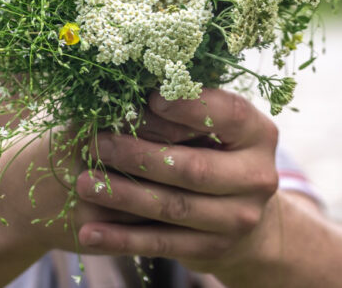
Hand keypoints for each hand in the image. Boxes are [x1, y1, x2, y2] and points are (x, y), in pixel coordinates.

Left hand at [72, 88, 280, 274]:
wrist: (238, 211)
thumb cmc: (211, 148)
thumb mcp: (209, 122)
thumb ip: (180, 108)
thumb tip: (128, 91)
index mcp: (257, 133)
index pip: (228, 115)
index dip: (188, 107)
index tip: (148, 98)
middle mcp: (257, 177)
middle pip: (193, 168)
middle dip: (139, 156)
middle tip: (96, 145)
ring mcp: (238, 219)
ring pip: (174, 207)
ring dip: (123, 196)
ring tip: (83, 184)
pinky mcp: (212, 249)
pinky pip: (161, 243)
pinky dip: (122, 239)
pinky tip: (88, 233)